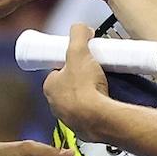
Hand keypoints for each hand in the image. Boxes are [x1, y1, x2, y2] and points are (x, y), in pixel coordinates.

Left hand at [43, 24, 110, 141]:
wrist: (99, 118)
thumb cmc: (85, 86)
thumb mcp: (79, 51)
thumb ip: (78, 34)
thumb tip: (80, 27)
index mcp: (50, 86)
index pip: (57, 71)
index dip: (69, 63)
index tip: (82, 58)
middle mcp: (55, 104)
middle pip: (68, 86)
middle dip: (81, 79)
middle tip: (95, 70)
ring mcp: (69, 118)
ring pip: (78, 101)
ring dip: (89, 94)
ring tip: (104, 85)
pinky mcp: (84, 128)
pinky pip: (89, 115)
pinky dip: (96, 109)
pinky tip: (106, 102)